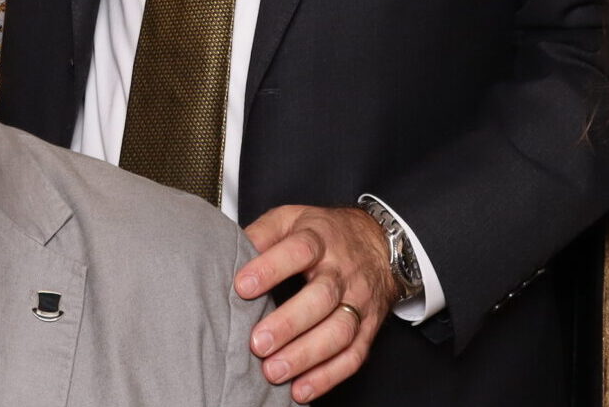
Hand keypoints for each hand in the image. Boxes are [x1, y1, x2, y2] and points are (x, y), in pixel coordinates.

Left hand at [235, 204, 398, 401]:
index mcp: (320, 239)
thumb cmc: (324, 233)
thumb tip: (229, 249)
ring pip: (339, 332)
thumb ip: (262, 233)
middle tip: (257, 343)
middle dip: (289, 323)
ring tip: (273, 371)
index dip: (270, 268)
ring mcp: (359, 301)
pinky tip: (301, 389)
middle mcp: (342, 272)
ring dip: (306, 356)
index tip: (242, 287)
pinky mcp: (369, 329)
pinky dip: (328, 377)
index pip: (298, 250)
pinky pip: (353, 356)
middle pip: (321, 298)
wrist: (379, 244)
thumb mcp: (291, 218)